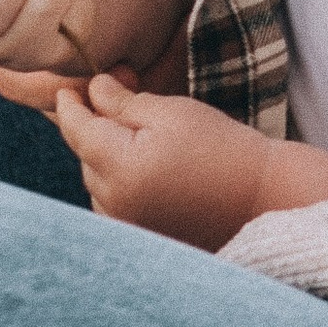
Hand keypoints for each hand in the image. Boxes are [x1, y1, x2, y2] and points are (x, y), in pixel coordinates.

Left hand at [54, 75, 282, 248]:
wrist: (260, 196)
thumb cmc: (220, 147)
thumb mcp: (171, 112)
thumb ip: (124, 102)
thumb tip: (93, 90)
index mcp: (121, 168)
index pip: (78, 131)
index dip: (69, 106)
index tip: (66, 88)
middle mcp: (116, 204)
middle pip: (85, 157)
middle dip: (92, 127)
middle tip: (110, 97)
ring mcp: (127, 226)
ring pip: (96, 183)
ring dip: (102, 158)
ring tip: (128, 134)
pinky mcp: (141, 238)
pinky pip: (112, 206)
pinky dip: (115, 185)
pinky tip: (137, 169)